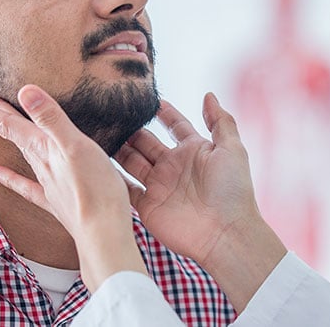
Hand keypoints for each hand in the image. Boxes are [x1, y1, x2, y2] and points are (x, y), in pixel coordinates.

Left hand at [0, 85, 146, 291]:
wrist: (102, 234)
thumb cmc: (95, 189)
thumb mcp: (75, 146)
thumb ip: (51, 118)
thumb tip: (24, 91)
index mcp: (44, 148)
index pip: (9, 124)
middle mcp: (41, 164)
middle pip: (12, 135)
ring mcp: (47, 184)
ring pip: (21, 155)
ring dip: (8, 138)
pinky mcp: (56, 202)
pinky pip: (27, 187)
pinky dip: (11, 179)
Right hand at [118, 93, 285, 309]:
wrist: (225, 233)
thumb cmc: (233, 191)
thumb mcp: (232, 149)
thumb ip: (221, 121)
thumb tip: (208, 95)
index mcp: (193, 150)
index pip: (174, 125)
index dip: (162, 112)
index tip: (144, 97)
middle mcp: (173, 166)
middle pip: (146, 141)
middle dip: (130, 128)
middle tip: (110, 113)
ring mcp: (159, 186)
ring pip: (131, 161)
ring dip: (117, 149)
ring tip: (97, 132)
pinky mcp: (147, 206)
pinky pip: (125, 189)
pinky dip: (111, 177)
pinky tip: (96, 163)